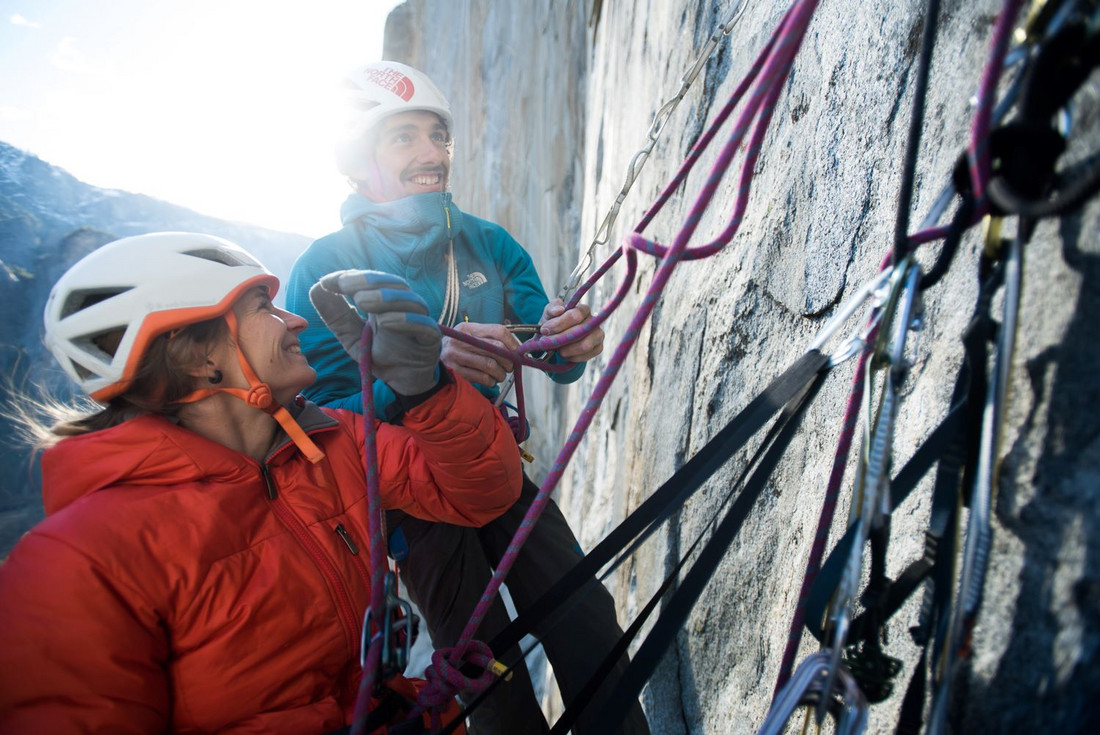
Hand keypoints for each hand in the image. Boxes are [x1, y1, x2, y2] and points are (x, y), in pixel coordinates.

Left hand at [309, 270, 440, 395]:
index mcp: (387, 301)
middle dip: (368, 281)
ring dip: (385, 298)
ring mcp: (421, 321)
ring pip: (410, 301)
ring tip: (361, 301)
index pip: (372, 280)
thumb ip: (336, 315)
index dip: (351, 277)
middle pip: (394, 284)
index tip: (327, 281)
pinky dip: (406, 321)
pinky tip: (385, 321)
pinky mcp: (431, 339)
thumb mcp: (351, 336)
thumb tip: (316, 288)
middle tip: (344, 285)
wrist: (404, 382)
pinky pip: (424, 326)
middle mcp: (406, 306)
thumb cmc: (381, 355)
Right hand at [441, 322, 520, 386]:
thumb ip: (490, 338)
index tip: (517, 352)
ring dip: (501, 373)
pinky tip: (489, 379)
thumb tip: (516, 350)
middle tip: (509, 366)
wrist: (430, 357)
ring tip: (500, 374)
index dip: (513, 343)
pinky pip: (482, 378)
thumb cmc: (458, 347)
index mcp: (468, 328)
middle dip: (509, 361)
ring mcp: (456, 356)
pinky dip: (491, 381)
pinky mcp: (456, 371)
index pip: (498, 331)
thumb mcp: (470, 335)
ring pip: (491, 365)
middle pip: (497, 349)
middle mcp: (461, 340)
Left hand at [540, 299, 603, 362]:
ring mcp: (598, 335)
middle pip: (580, 331)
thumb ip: (552, 308)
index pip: (575, 315)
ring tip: (557, 349)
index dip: (559, 324)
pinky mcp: (598, 348)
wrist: (558, 338)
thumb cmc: (554, 323)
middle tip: (547, 342)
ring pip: (585, 345)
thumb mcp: (549, 313)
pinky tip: (565, 353)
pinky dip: (572, 357)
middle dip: (560, 338)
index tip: (545, 330)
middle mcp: (594, 321)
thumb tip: (558, 310)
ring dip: (567, 349)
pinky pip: (585, 356)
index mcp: (583, 309)